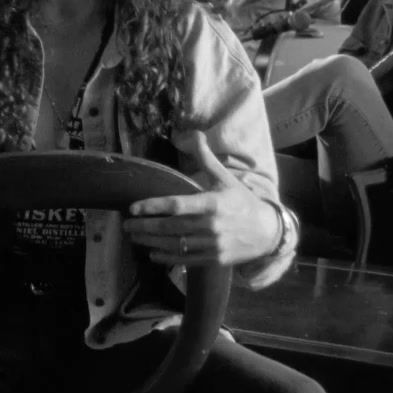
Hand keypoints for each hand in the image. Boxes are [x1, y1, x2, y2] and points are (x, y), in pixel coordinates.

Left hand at [123, 133, 282, 265]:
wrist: (267, 232)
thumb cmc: (241, 202)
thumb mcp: (225, 178)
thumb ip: (206, 158)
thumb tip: (192, 133)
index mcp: (212, 203)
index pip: (177, 205)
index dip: (153, 207)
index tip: (133, 208)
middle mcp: (211, 225)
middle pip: (171, 228)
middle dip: (145, 227)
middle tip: (126, 225)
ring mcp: (213, 245)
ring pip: (175, 244)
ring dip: (151, 242)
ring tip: (133, 237)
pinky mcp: (214, 259)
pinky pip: (186, 259)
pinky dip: (167, 257)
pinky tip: (152, 253)